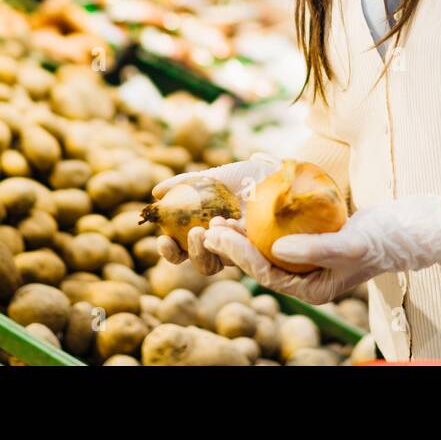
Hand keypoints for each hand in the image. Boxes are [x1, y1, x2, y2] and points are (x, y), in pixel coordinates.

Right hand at [151, 153, 279, 273]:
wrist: (284, 174)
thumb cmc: (251, 175)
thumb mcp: (217, 176)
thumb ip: (187, 183)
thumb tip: (155, 192)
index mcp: (206, 229)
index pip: (181, 248)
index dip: (169, 249)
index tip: (163, 239)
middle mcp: (223, 244)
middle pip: (197, 261)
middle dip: (183, 254)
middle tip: (188, 235)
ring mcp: (242, 251)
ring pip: (216, 265)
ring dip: (207, 252)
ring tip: (211, 229)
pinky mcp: (262, 257)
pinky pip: (242, 259)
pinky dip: (233, 244)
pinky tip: (234, 225)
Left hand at [202, 195, 440, 304]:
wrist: (404, 228)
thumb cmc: (380, 239)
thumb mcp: (349, 245)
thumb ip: (314, 248)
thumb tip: (274, 249)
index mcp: (311, 289)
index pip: (267, 273)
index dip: (240, 254)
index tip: (220, 234)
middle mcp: (305, 278)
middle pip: (260, 264)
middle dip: (232, 247)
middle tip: (208, 228)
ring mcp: (306, 260)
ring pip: (265, 249)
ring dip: (242, 234)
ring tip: (219, 218)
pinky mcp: (309, 241)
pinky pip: (278, 233)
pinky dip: (262, 222)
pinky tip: (246, 205)